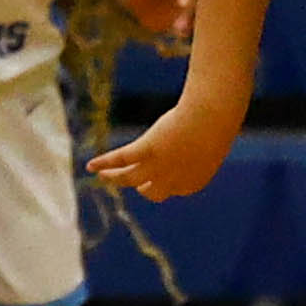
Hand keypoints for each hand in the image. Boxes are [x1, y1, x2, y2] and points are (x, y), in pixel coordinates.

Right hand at [88, 98, 239, 200]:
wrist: (212, 115)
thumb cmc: (215, 123)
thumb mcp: (209, 142)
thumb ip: (196, 151)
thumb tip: (188, 145)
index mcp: (192, 183)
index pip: (170, 190)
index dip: (161, 182)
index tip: (156, 174)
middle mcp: (172, 180)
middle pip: (149, 191)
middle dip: (141, 186)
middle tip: (133, 181)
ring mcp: (158, 166)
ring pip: (129, 179)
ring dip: (113, 178)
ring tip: (103, 176)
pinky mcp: (145, 150)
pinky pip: (121, 159)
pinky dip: (104, 163)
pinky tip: (91, 166)